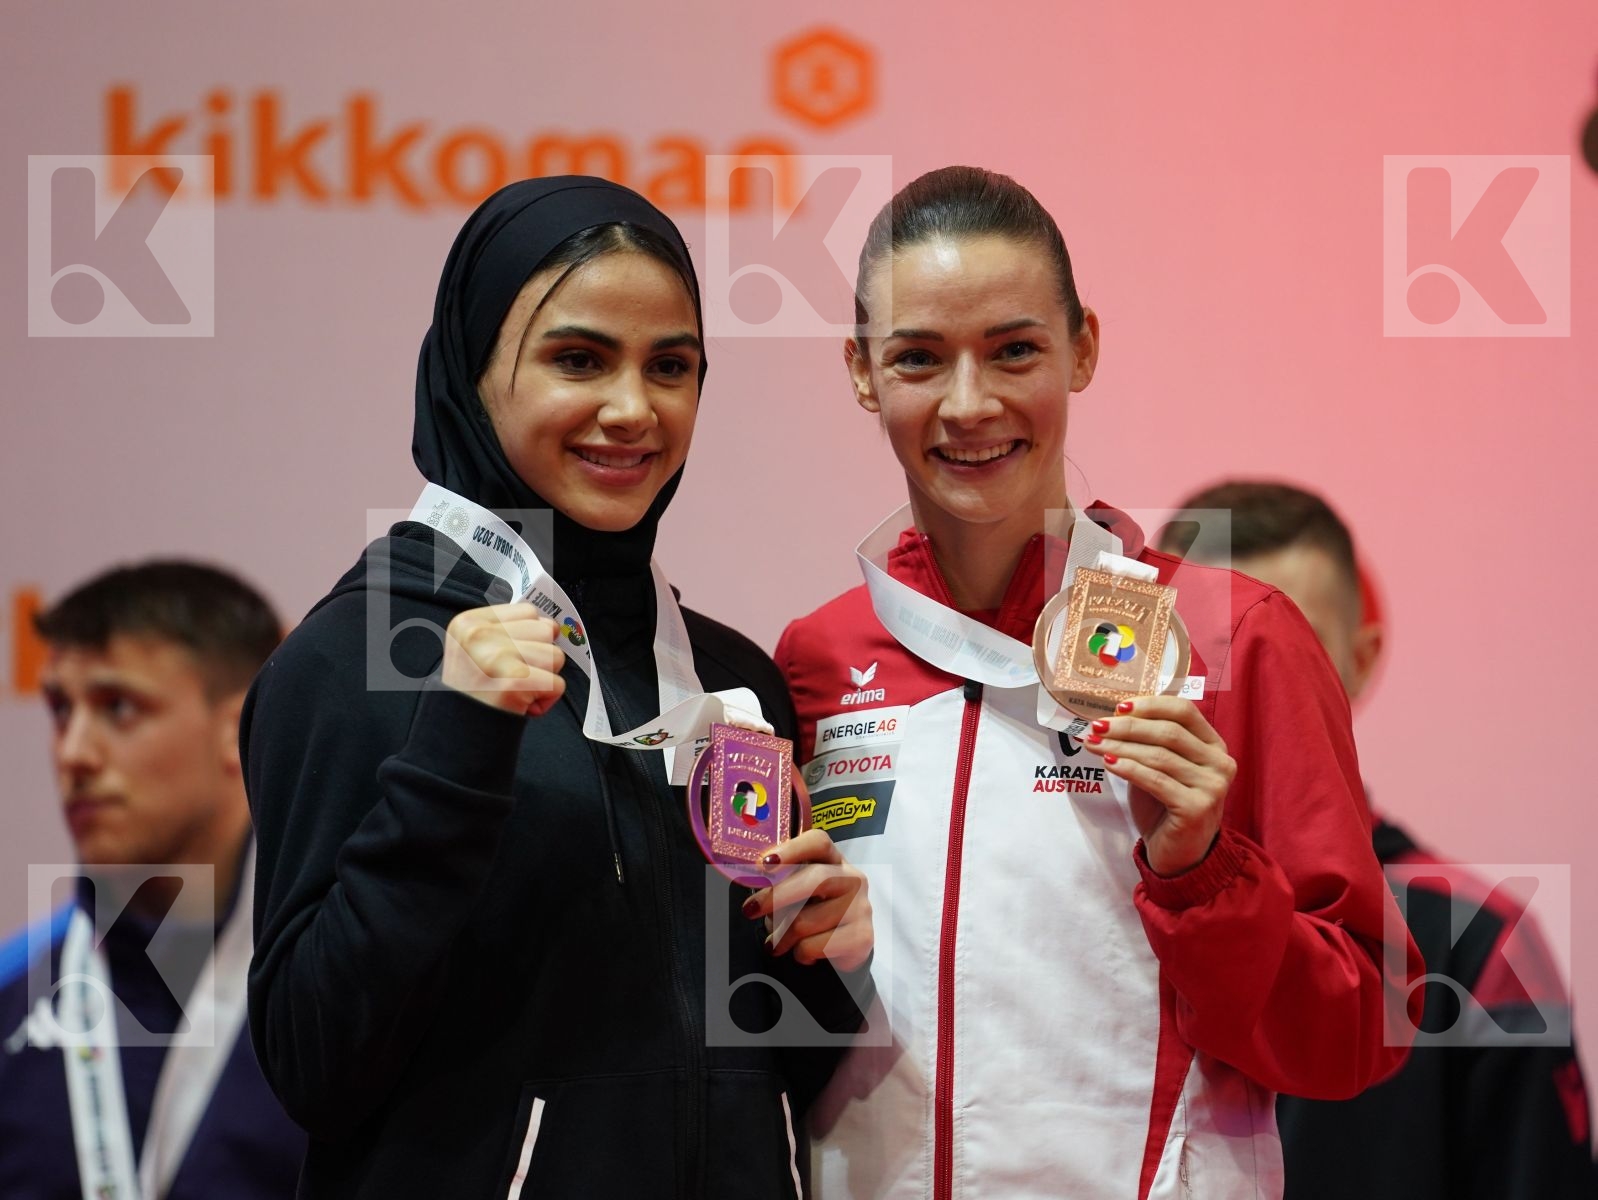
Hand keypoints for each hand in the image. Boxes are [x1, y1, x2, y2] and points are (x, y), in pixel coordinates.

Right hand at [440, 603, 565, 716]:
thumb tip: (552, 625)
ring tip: (516, 689)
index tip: (510, 656)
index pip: (529, 612)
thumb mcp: (475, 649)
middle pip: (546, 630)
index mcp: (469, 622)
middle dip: (539, 657)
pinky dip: (546, 700)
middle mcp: (480, 635)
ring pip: (556, 656)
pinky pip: (557, 684)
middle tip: (512, 676)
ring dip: (543, 678)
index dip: (529, 636)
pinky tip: (521, 704)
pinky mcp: (515, 682)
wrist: (457, 733)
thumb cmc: (473, 693)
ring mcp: (497, 657)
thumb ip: (507, 630)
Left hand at [741, 829, 872, 971]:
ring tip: (777, 943)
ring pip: (807, 920)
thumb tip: (749, 878)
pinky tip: (802, 953)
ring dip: (781, 936)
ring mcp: (860, 908)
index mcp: (834, 860)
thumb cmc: (814, 913)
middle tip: (750, 910)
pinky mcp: (861, 937)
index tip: (763, 863)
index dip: (791, 849)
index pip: (819, 842)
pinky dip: (799, 953)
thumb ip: (781, 881)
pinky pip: (815, 946)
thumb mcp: (798, 893)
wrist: (847, 949)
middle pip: (815, 879)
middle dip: (775, 896)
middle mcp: (852, 879)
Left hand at [1079, 695, 1233, 876]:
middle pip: (1169, 732)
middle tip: (1096, 726)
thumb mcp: (1160, 767)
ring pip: (1159, 756)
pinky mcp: (1197, 808)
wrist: (1178, 854)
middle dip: (1127, 727)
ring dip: (1120, 746)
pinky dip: (1128, 769)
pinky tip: (1108, 762)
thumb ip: (1148, 742)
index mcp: (1214, 745)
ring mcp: (1212, 786)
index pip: (1184, 711)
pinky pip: (1155, 780)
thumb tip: (1113, 717)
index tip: (1119, 707)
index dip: (1150, 705)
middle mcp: (1220, 763)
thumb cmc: (1165, 806)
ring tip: (1093, 744)